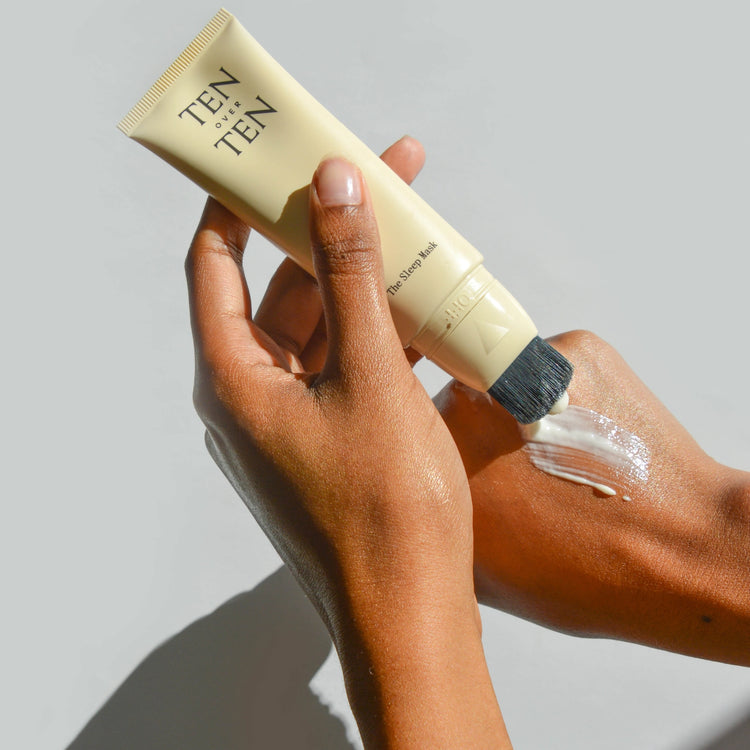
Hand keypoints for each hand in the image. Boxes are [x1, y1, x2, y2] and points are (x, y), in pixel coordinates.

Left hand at [186, 138, 509, 747]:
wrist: (409, 609)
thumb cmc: (385, 506)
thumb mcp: (371, 373)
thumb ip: (350, 275)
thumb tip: (335, 187)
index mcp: (233, 380)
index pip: (214, 266)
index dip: (235, 207)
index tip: (266, 159)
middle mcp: (250, 398)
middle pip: (280, 291)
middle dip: (326, 234)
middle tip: (373, 179)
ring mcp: (291, 421)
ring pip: (322, 329)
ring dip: (362, 284)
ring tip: (411, 236)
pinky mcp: (328, 440)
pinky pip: (346, 367)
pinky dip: (378, 334)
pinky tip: (425, 311)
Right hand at [436, 330, 749, 664]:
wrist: (682, 552)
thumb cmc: (587, 574)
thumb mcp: (481, 572)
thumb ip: (435, 521)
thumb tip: (425, 496)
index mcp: (444, 457)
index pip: (411, 435)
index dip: (430, 455)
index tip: (452, 470)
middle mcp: (476, 403)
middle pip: (455, 404)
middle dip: (475, 432)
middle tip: (509, 468)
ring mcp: (527, 369)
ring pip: (502, 383)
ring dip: (515, 411)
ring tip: (553, 456)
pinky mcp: (576, 350)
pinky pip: (548, 368)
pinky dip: (559, 398)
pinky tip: (582, 437)